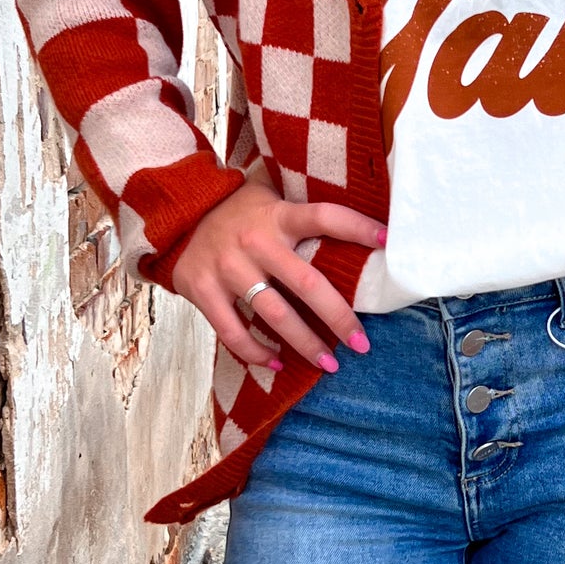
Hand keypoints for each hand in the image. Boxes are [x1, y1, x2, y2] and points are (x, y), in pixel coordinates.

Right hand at [171, 181, 386, 373]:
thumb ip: (299, 213)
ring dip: (305, 344)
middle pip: (308, 283)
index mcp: (277, 216)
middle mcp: (255, 241)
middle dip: (338, 317)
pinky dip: (256, 353)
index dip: (358, 228)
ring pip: (275, 315)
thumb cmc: (236, 212)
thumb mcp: (267, 198)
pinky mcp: (203, 290)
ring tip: (328, 364)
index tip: (389, 243)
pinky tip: (276, 364)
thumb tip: (355, 228)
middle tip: (361, 344)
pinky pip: (234, 332)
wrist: (175, 215)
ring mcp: (228, 267)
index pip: (326, 217)